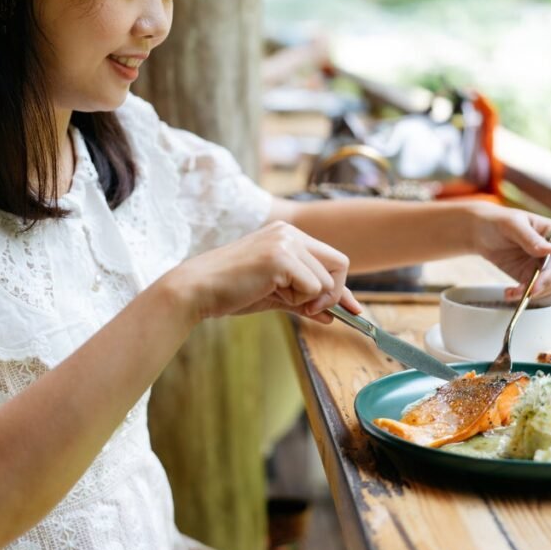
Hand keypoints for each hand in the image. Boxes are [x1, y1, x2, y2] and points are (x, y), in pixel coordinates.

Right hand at [165, 221, 361, 323]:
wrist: (197, 289)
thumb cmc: (230, 291)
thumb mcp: (274, 295)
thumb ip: (304, 301)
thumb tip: (331, 316)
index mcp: (287, 235)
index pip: (331, 259)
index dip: (342, 288)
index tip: (353, 311)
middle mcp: (290, 233)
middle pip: (339, 265)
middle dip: (333, 294)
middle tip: (308, 309)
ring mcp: (286, 242)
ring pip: (326, 281)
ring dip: (307, 300)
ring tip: (275, 296)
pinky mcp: (280, 257)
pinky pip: (313, 288)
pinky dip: (299, 301)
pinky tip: (272, 294)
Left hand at [471, 205, 550, 299]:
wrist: (483, 232)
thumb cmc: (499, 221)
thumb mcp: (512, 225)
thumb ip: (529, 237)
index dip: (550, 275)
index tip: (536, 287)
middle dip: (541, 287)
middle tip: (523, 294)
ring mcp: (549, 264)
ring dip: (532, 293)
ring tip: (511, 293)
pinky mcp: (537, 276)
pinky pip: (537, 290)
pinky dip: (524, 295)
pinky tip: (511, 293)